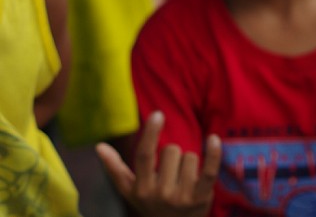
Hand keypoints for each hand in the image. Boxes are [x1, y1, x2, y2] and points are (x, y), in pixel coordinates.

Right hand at [96, 111, 221, 216]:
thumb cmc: (151, 205)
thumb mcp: (130, 191)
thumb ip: (115, 168)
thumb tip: (99, 146)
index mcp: (141, 189)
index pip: (144, 156)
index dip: (151, 133)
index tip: (158, 114)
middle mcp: (160, 193)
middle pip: (171, 150)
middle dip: (173, 155)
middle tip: (172, 172)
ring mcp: (182, 197)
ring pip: (190, 156)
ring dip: (189, 162)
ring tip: (185, 179)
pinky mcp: (202, 198)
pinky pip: (209, 170)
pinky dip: (213, 153)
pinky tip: (212, 138)